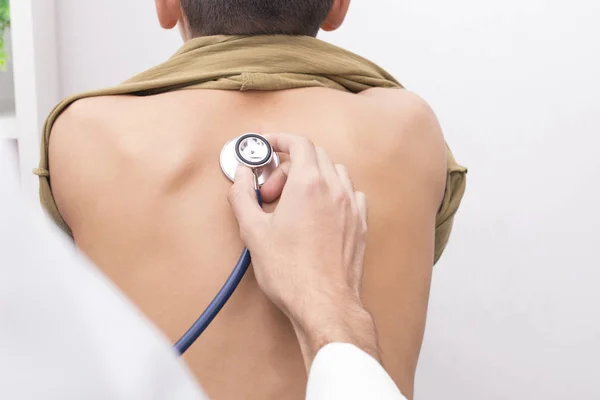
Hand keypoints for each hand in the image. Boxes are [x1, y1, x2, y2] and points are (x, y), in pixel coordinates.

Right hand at [228, 133, 378, 368]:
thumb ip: (243, 194)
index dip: (280, 140)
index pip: (299, 143)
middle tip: (271, 190)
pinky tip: (319, 212)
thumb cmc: (290, 272)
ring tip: (294, 202)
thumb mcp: (253, 230)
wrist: (323, 303)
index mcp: (308, 185)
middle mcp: (334, 190)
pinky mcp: (360, 224)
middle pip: (315, 155)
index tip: (268, 145)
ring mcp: (351, 207)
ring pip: (335, 172)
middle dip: (289, 164)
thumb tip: (241, 175)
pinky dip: (333, 193)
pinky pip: (350, 194)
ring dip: (312, 176)